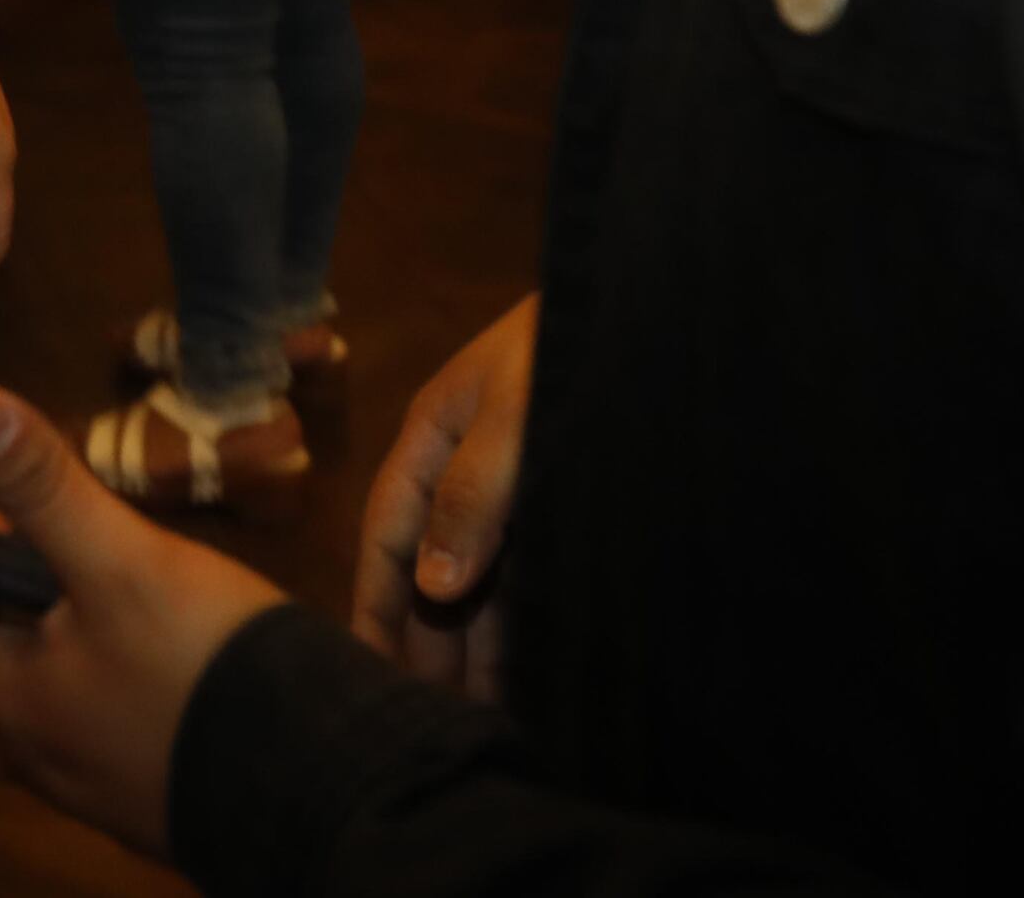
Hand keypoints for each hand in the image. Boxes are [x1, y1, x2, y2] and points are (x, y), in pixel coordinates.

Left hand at [0, 381, 281, 858]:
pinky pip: (65, 740)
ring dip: (3, 649)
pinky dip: (57, 687)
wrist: (324, 789)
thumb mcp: (123, 560)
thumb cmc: (208, 667)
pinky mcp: (144, 796)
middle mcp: (35, 757)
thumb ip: (40, 487)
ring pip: (8, 717)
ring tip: (45, 586)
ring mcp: (90, 786)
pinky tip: (111, 650)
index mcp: (11, 702)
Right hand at [351, 294, 533, 700]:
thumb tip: (433, 585)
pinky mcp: (563, 507)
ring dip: (478, 646)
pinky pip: (533, 578)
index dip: (375, 603)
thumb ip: (473, 497)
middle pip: (433, 567)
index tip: (367, 671)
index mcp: (434, 436)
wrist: (656, 305)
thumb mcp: (515, 417)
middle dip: (426, 641)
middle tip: (429, 717)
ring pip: (485, 581)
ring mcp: (516, 491)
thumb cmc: (569, 351)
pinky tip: (529, 674)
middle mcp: (467, 470)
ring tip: (479, 716)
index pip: (387, 533)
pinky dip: (525, 626)